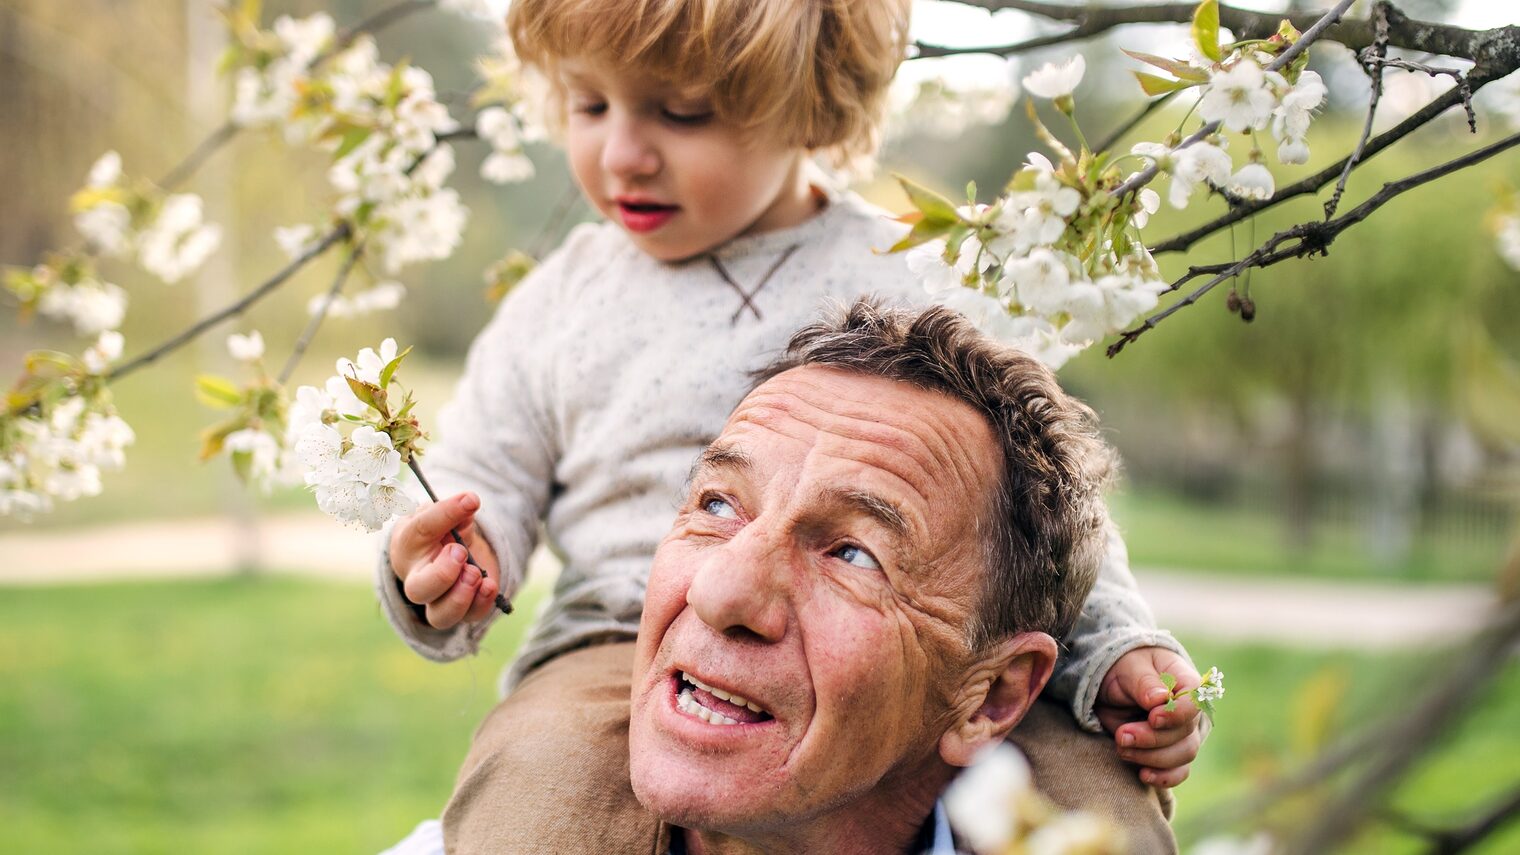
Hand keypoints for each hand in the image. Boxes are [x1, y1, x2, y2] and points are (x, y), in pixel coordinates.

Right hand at [389, 491, 501, 629]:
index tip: (470, 500)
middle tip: (460, 552)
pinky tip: (490, 585)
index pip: (421, 530)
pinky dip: (481, 604)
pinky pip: (469, 617)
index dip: (445, 514)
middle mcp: (418, 578)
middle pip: (418, 590)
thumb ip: (454, 510)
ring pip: (440, 616)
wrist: (450, 549)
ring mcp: (438, 600)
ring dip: (460, 597)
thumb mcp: (444, 514)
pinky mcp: (463, 610)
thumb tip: (469, 501)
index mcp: (408, 545)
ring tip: (476, 574)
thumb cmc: (441, 530)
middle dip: (442, 574)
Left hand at [1096, 646, 1207, 788]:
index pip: (1196, 702)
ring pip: (1183, 755)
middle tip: (1122, 735)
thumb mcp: (1130, 667)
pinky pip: (1178, 772)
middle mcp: (1190, 711)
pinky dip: (1163, 777)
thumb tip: (1159, 699)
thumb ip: (1144, 682)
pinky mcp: (1170, 752)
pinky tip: (1143, 775)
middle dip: (1152, 739)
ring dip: (1151, 757)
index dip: (1177, 714)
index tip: (1153, 718)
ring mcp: (1183, 734)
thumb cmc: (1125, 668)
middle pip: (1185, 733)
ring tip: (1122, 748)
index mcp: (1186, 682)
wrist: (1113, 684)